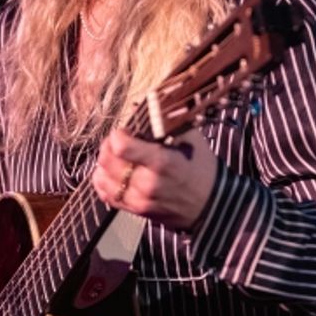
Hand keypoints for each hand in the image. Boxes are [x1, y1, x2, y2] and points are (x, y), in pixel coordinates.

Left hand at [91, 128, 216, 231]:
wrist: (212, 205)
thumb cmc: (202, 169)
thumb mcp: (192, 139)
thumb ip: (166, 121)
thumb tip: (141, 105)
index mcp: (162, 162)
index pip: (121, 146)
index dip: (118, 134)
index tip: (125, 131)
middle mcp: (148, 183)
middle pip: (108, 160)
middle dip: (109, 145)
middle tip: (118, 141)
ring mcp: (140, 200)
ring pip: (102, 177)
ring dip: (104, 163)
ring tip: (114, 157)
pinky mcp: (136, 211)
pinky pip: (106, 195)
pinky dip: (103, 182)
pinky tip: (111, 174)